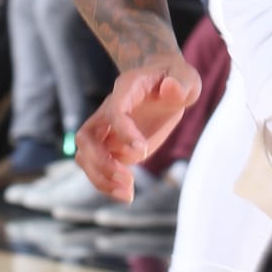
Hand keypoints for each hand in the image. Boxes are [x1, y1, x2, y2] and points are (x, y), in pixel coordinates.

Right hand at [76, 55, 201, 201]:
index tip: (142, 151)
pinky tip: (127, 195)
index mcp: (126, 89)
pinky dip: (106, 183)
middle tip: (127, 178)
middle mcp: (109, 110)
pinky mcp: (112, 146)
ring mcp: (107, 129)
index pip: (114, 111)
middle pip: (86, 137)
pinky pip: (98, 167)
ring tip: (127, 194)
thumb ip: (181, 82)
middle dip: (101, 162)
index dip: (123, 132)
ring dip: (100, 178)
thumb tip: (171, 89)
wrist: (165, 81)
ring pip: (85, 156)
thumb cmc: (174, 77)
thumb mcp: (186, 76)